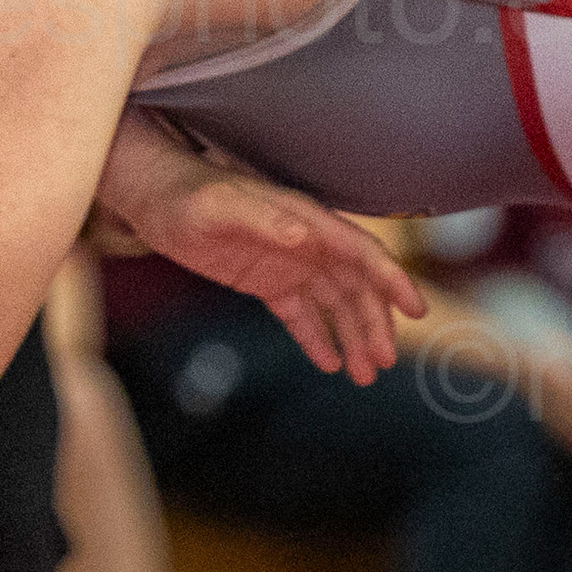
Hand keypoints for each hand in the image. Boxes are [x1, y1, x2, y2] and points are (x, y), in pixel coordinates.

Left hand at [96, 128, 425, 379]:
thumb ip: (265, 219)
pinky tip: (329, 364)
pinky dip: (316, 338)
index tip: (416, 310)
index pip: (362, 252)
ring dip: (352, 337)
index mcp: (307, 221)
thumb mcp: (222, 206)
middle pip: (355, 287)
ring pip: (334, 305)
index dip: (391, 280)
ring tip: (364, 375)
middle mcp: (307, 243)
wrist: (155, 198)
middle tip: (384, 362)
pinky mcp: (267, 282)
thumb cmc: (188, 196)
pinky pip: (301, 315)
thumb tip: (306, 235)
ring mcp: (289, 263)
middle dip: (374, 323)